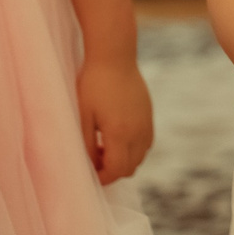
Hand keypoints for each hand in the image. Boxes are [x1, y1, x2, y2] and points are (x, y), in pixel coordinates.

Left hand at [78, 55, 154, 184]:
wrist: (114, 56)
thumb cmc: (93, 84)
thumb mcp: (84, 116)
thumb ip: (87, 144)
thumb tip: (90, 164)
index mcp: (119, 133)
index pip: (116, 170)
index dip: (103, 178)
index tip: (90, 174)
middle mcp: (138, 132)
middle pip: (130, 168)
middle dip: (112, 171)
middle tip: (95, 158)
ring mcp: (146, 124)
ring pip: (140, 157)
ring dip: (124, 160)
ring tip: (104, 145)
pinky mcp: (149, 115)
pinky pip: (146, 143)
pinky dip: (133, 148)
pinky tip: (117, 134)